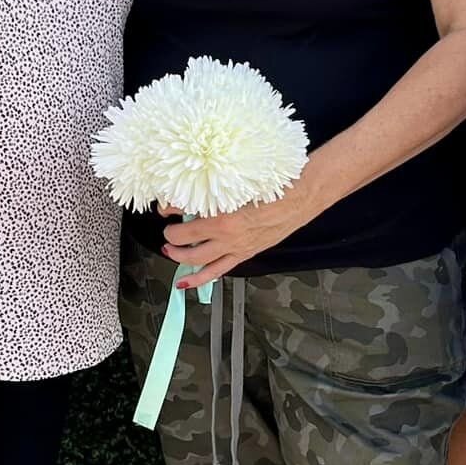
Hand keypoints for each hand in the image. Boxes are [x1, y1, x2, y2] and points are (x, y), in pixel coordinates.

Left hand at [161, 189, 306, 290]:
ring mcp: (237, 249)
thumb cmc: (274, 186)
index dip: (169, 215)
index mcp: (223, 219)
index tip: (164, 209)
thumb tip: (188, 192)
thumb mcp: (237, 184)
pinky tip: (190, 281)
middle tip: (166, 235)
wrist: (301, 196)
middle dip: (172, 243)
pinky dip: (202, 278)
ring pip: (201, 265)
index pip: (184, 223)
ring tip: (172, 255)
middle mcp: (228, 239)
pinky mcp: (246, 253)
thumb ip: (209, 191)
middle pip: (188, 249)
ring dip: (182, 261)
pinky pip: (219, 270)